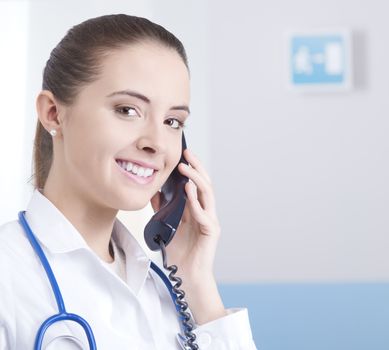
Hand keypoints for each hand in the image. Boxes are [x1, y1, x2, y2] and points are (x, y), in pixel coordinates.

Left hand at [150, 148, 220, 282]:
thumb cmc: (180, 252)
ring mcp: (210, 221)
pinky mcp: (211, 231)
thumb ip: (163, 209)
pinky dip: (196, 202)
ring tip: (186, 168)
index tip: (182, 155)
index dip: (192, 168)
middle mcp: (206, 212)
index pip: (197, 184)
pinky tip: (188, 191)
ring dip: (197, 179)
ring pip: (207, 194)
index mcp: (197, 209)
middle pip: (205, 184)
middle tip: (187, 154)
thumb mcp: (167, 226)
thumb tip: (155, 191)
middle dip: (197, 167)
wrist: (187, 275)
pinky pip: (204, 214)